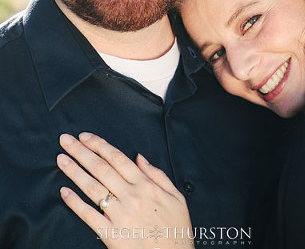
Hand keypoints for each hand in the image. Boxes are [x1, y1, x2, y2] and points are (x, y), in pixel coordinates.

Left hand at [57, 133, 192, 248]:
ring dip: (74, 171)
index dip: (99, 145)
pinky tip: (64, 192)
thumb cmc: (176, 229)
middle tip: (65, 140)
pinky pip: (88, 215)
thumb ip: (157, 175)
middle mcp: (131, 196)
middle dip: (81, 152)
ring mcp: (118, 214)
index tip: (85, 137)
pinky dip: (75, 202)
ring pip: (92, 188)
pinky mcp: (110, 233)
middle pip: (101, 169)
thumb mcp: (177, 197)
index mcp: (146, 185)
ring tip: (61, 159)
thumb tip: (140, 158)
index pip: (118, 159)